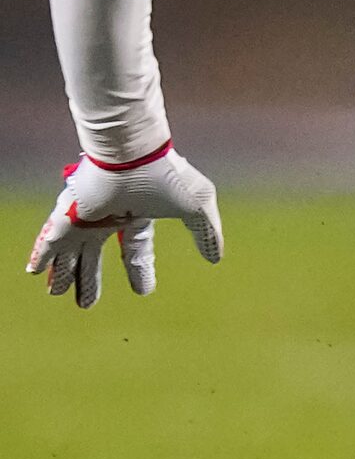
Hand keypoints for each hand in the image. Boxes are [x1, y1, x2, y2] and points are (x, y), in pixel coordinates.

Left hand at [27, 144, 223, 307]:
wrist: (132, 155)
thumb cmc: (167, 177)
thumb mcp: (197, 210)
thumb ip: (208, 234)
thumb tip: (216, 259)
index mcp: (138, 217)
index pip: (136, 250)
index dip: (139, 271)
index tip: (143, 291)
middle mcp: (109, 219)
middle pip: (96, 256)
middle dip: (90, 279)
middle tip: (86, 303)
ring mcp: (86, 219)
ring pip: (72, 253)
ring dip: (64, 274)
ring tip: (56, 293)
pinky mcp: (67, 218)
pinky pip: (52, 242)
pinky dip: (43, 256)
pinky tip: (34, 270)